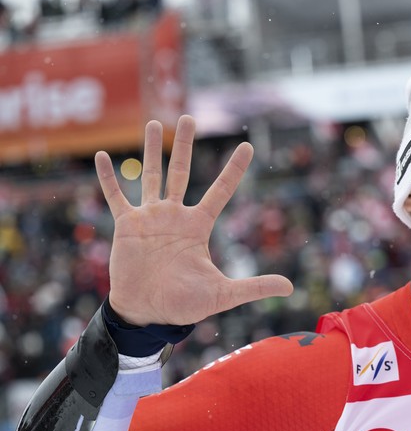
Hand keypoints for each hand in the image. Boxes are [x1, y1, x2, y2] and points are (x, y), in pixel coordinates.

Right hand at [98, 115, 293, 325]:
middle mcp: (175, 216)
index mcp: (198, 226)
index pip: (221, 191)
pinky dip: (109, 177)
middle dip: (186, 145)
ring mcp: (150, 218)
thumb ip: (254, 287)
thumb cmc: (184, 304)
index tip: (248, 146)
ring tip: (153, 123)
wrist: (148, 313)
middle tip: (188, 117)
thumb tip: (290, 288)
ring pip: (151, 176)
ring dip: (151, 150)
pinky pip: (117, 197)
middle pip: (182, 172)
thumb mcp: (223, 294)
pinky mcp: (126, 226)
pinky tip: (102, 156)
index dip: (234, 169)